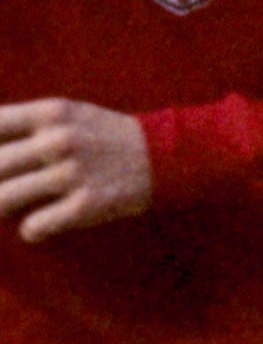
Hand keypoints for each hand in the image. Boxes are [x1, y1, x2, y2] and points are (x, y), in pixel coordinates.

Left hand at [0, 100, 153, 239]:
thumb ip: (21, 125)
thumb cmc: (103, 136)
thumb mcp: (66, 115)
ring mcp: (72, 173)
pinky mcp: (86, 204)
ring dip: (3, 207)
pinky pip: (33, 227)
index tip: (0, 165)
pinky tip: (44, 223)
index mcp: (52, 113)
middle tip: (5, 189)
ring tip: (13, 207)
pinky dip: (32, 230)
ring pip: (2, 199)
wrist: (164, 155)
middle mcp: (59, 139)